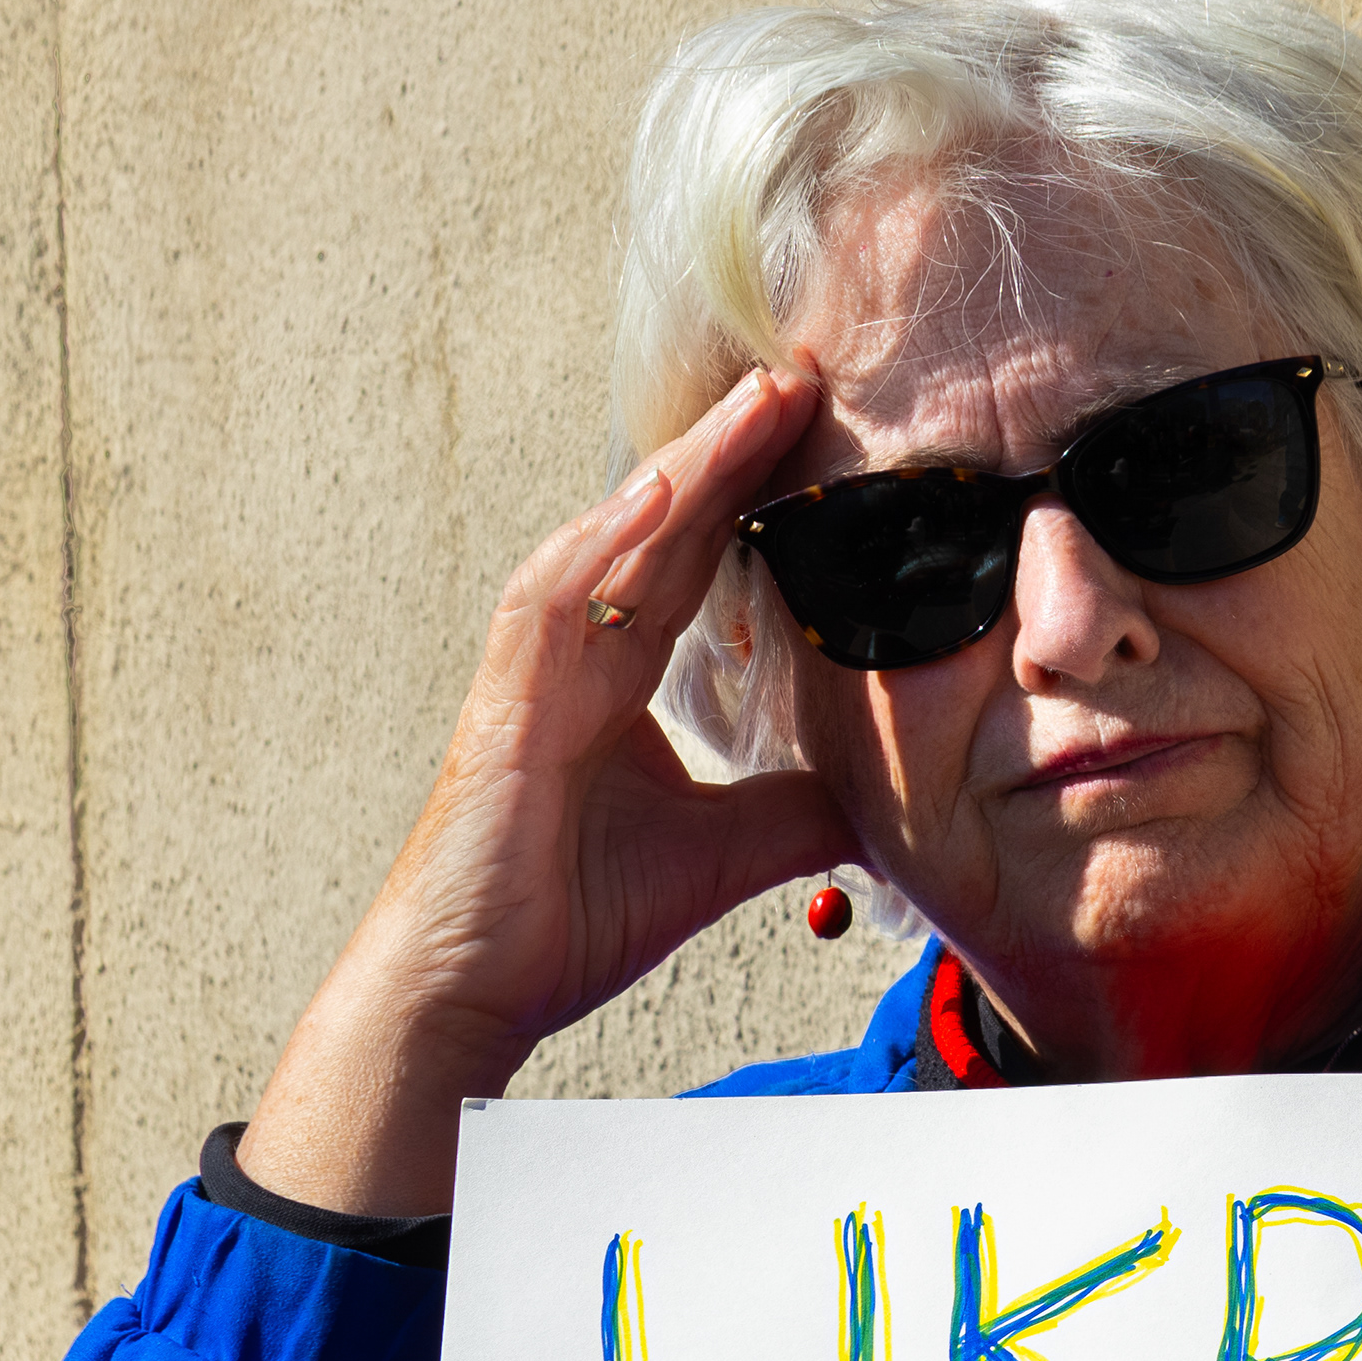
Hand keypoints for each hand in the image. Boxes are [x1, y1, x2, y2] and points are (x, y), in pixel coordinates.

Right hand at [235, 364, 856, 1212]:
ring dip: (687, 466)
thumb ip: (796, 812)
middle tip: (808, 376)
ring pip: (617, 535)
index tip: (828, 441)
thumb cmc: (572, 915)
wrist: (478, 984)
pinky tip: (661, 492)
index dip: (759, 498)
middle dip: (735, 449)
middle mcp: (577, 651)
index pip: (702, 561)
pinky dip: (606, 541)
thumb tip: (883, 798)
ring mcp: (535, 664)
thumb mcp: (728, 854)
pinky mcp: (505, 696)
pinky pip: (554, 594)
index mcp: (621, 675)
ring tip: (760, 402)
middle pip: (666, 525)